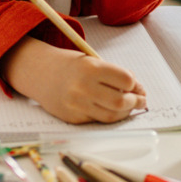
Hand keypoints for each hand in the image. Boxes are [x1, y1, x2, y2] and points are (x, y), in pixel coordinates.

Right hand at [0, 37, 146, 123]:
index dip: (135, 84)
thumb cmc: (71, 65)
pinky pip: (98, 120)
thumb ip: (113, 73)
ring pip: (112, 115)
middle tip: (140, 101)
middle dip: (135, 102)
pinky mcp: (73, 117)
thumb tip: (138, 90)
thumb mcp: (91, 61)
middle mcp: (83, 86)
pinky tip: (112, 110)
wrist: (40, 72)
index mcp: (91, 67)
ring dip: (125, 113)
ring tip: (129, 107)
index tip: (137, 86)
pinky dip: (109, 116)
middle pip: (121, 101)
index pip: (125, 80)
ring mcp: (77, 104)